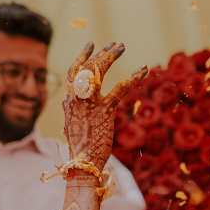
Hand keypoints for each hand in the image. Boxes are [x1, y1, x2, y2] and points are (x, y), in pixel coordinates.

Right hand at [62, 42, 147, 171]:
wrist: (82, 164)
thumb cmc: (80, 150)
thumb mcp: (71, 126)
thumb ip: (69, 111)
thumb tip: (66, 102)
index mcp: (70, 101)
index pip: (73, 72)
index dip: (82, 57)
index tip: (91, 45)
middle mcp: (77, 98)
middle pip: (87, 67)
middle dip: (101, 53)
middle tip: (115, 45)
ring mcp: (90, 103)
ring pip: (98, 71)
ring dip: (110, 55)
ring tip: (121, 46)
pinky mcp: (105, 110)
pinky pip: (120, 88)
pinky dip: (132, 77)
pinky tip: (143, 69)